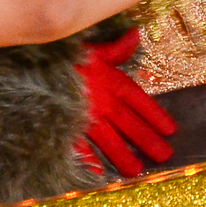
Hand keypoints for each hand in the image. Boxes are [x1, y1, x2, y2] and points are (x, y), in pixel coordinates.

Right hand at [77, 29, 175, 175]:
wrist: (35, 61)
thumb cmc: (66, 54)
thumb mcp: (95, 48)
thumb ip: (117, 48)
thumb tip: (136, 35)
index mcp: (110, 81)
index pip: (138, 100)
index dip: (155, 114)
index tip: (171, 130)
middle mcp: (102, 100)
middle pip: (128, 123)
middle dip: (147, 139)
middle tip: (165, 156)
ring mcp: (84, 114)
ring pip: (108, 138)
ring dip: (122, 155)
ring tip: (136, 171)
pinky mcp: (67, 122)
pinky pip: (79, 143)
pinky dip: (87, 157)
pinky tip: (98, 172)